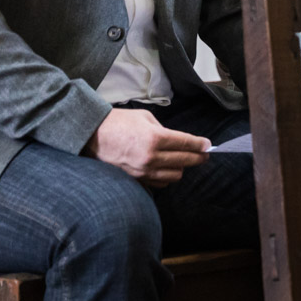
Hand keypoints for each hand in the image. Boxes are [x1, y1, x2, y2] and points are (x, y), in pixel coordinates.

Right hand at [86, 108, 210, 187]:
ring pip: (175, 175)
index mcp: (155, 138)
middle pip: (185, 161)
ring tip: (183, 160)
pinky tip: (166, 168)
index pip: (186, 144)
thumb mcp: (144, 118)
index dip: (200, 145)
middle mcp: (151, 157)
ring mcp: (144, 171)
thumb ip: (163, 130)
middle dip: (198, 157)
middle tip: (203, 155)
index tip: (207, 145)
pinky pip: (161, 182)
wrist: (93, 136)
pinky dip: (167, 176)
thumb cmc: (118, 122)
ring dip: (181, 167)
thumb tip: (177, 140)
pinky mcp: (137, 179)